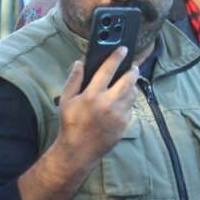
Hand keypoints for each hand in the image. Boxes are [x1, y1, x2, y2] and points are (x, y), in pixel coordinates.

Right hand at [53, 48, 138, 171]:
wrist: (78, 150)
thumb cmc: (70, 124)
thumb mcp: (66, 100)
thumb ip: (73, 80)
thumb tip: (79, 63)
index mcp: (92, 95)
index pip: (108, 70)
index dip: (116, 57)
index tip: (123, 49)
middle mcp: (108, 103)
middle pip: (128, 80)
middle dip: (132, 70)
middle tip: (133, 66)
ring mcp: (118, 115)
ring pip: (132, 94)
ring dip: (132, 85)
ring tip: (129, 82)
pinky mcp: (124, 124)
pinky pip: (131, 108)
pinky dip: (129, 102)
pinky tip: (123, 101)